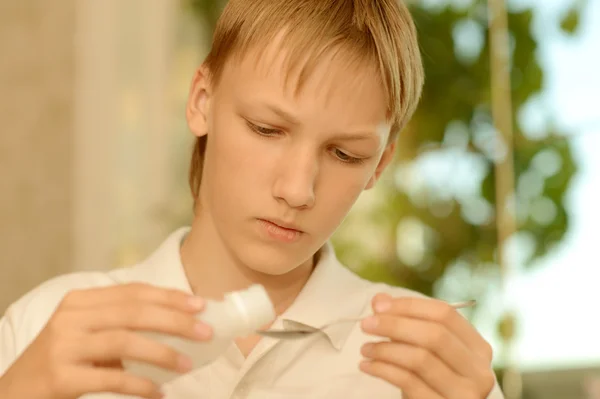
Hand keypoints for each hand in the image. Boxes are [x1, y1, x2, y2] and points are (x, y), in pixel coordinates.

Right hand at [0, 283, 211, 398]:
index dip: (169, 297)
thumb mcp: (86, 333)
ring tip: (187, 364)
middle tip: (205, 333)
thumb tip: (178, 323)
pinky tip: (158, 392)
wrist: (12, 394)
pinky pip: (111, 379)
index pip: (133, 292)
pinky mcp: (59, 377)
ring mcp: (63, 346)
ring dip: (162, 353)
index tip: (200, 305)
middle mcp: (71, 317)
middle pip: (134, 313)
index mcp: (80, 301)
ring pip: (125, 342)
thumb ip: (121, 323)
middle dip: (175, 321)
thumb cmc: (61, 361)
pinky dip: (140, 386)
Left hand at [359, 294, 494, 398]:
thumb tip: (379, 300)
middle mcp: (478, 370)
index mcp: (477, 347)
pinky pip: (409, 382)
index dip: (409, 306)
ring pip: (420, 359)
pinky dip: (383, 370)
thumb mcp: (422, 351)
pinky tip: (367, 366)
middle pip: (434, 335)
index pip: (445, 314)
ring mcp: (465, 394)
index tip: (378, 306)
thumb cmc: (430, 381)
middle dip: (395, 325)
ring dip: (385, 349)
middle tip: (366, 324)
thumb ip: (404, 322)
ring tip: (365, 349)